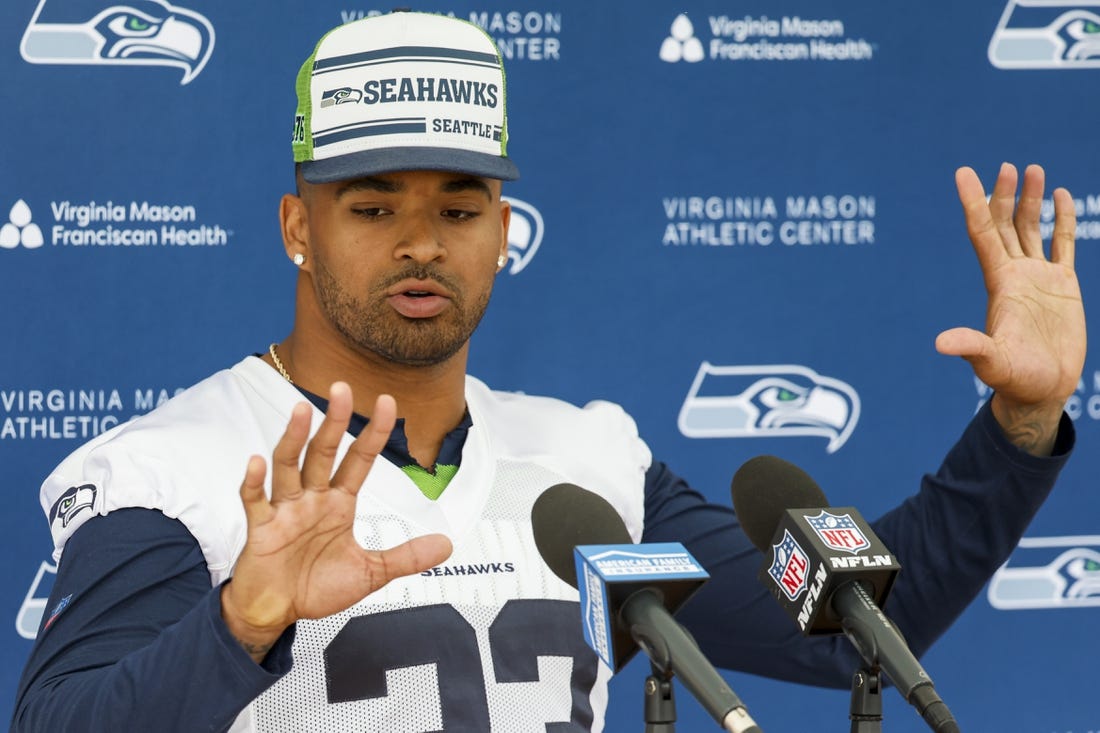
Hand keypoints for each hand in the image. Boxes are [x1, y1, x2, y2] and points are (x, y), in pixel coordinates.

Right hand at [221, 383, 452, 660]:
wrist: (275, 612)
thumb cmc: (315, 587)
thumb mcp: (370, 573)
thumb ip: (406, 557)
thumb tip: (447, 545)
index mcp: (338, 503)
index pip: (359, 460)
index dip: (374, 432)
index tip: (389, 402)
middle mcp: (312, 499)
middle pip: (323, 451)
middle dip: (334, 421)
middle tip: (343, 387)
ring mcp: (284, 510)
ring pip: (288, 466)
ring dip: (294, 438)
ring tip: (302, 410)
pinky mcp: (260, 529)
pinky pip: (255, 501)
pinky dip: (254, 482)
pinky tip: (256, 462)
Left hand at [937, 163, 1084, 454]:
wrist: (1042, 390)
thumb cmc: (1014, 380)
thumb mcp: (991, 363)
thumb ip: (971, 348)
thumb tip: (940, 343)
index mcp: (998, 283)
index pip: (982, 233)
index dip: (972, 203)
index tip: (963, 173)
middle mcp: (1014, 274)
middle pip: (1005, 224)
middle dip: (1004, 195)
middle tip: (1006, 166)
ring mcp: (1038, 277)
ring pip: (1031, 228)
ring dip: (1029, 200)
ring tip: (1030, 169)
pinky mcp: (1063, 285)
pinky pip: (1062, 244)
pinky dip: (1062, 219)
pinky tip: (1060, 195)